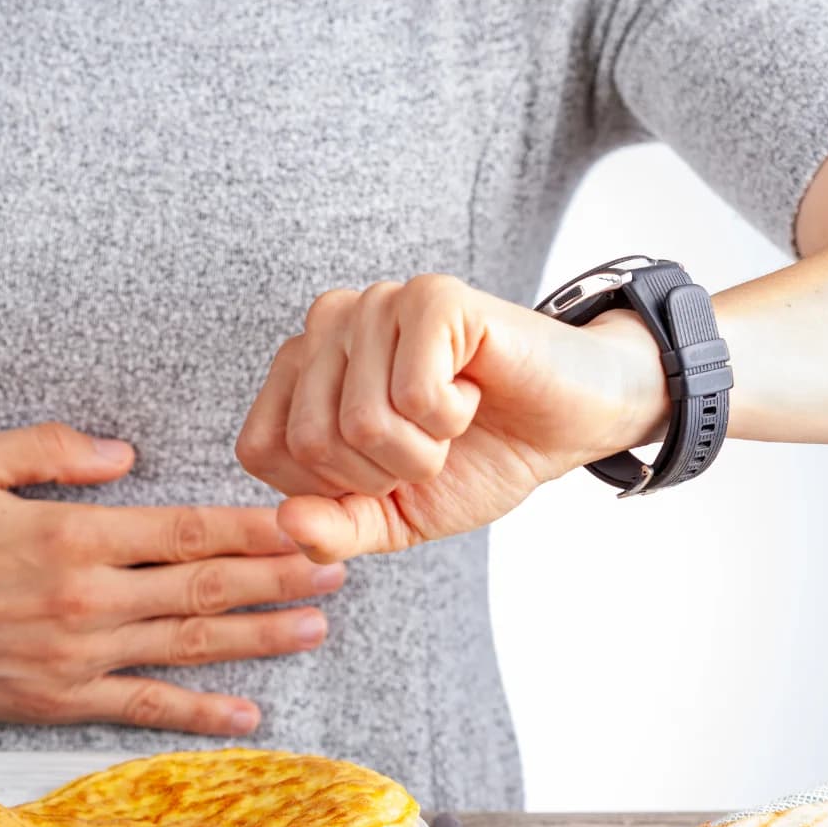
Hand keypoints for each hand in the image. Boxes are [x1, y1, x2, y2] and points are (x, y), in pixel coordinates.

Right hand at [0, 423, 345, 735]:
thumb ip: (53, 447)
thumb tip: (125, 454)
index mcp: (71, 534)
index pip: (185, 531)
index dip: (253, 529)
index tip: (305, 524)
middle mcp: (85, 599)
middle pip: (204, 590)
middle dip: (278, 579)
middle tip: (338, 569)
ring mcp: (75, 655)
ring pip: (187, 648)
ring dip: (258, 639)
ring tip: (314, 628)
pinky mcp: (56, 699)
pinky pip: (142, 707)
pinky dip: (198, 712)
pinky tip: (245, 713)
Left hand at [236, 275, 666, 561]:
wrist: (566, 425)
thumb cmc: (476, 460)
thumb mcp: (394, 517)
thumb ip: (334, 529)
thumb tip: (286, 524)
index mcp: (299, 372)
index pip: (261, 451)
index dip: (329, 488)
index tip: (383, 468)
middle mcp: (326, 326)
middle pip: (311, 441)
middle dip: (383, 472)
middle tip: (428, 443)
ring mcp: (376, 304)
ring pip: (362, 421)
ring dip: (424, 448)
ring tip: (451, 417)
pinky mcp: (431, 297)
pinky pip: (414, 394)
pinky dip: (452, 416)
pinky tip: (471, 389)